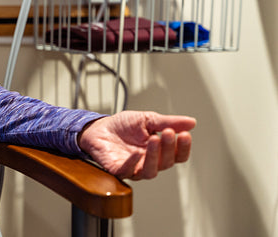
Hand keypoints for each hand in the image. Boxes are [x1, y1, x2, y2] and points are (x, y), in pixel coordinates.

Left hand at [77, 111, 194, 179]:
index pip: (177, 155)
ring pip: (151, 171)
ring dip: (155, 157)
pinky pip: (128, 171)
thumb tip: (192, 122)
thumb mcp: (147, 119)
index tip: (184, 134)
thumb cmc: (123, 125)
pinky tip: (137, 153)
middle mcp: (148, 162)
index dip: (183, 147)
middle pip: (166, 163)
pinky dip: (133, 163)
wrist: (99, 127)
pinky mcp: (119, 170)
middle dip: (169, 148)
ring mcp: (134, 168)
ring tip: (154, 140)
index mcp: (159, 151)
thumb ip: (167, 122)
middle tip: (167, 133)